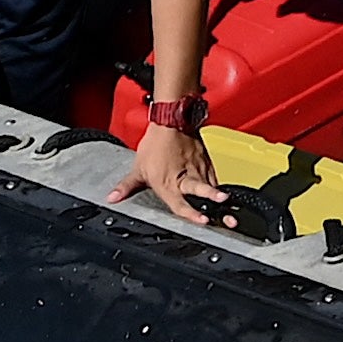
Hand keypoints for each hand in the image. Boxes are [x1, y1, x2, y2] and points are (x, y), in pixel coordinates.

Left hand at [117, 121, 234, 224]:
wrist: (171, 121)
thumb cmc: (156, 144)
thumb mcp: (138, 168)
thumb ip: (127, 186)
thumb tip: (112, 198)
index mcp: (168, 183)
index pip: (180, 203)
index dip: (191, 213)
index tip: (202, 220)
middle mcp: (185, 177)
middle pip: (201, 189)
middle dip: (212, 197)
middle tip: (223, 203)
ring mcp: (198, 169)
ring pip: (212, 184)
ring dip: (220, 194)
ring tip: (230, 202)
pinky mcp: (207, 162)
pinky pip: (214, 176)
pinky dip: (219, 185)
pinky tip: (224, 194)